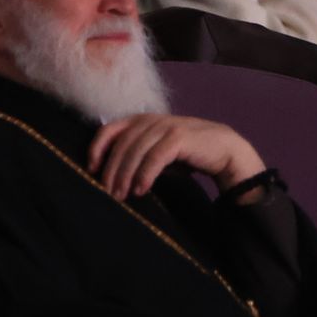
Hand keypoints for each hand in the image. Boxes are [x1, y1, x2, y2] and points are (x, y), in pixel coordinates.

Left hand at [88, 114, 264, 199]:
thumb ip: (137, 156)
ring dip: (126, 175)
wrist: (225, 150)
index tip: (92, 169)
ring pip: (136, 151)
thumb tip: (112, 177)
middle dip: (112, 170)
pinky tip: (141, 190)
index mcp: (142, 120)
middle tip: (108, 192)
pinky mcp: (179, 137)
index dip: (97, 147)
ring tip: (121, 196)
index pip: (110, 129)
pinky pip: (155, 157)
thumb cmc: (187, 154)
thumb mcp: (157, 153)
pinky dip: (145, 174)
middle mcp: (151, 120)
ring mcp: (166, 126)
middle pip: (122, 144)